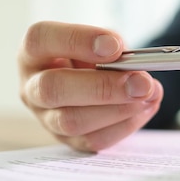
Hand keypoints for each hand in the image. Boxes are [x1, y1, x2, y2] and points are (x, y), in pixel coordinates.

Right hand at [18, 21, 162, 151]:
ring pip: (71, 121)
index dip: (78, 40)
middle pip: (53, 88)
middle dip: (102, 87)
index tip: (115, 46)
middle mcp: (31, 86)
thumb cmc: (94, 57)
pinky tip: (144, 109)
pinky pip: (92, 141)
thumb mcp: (99, 42)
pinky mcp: (66, 140)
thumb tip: (136, 72)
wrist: (94, 81)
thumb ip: (113, 49)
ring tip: (148, 96)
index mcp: (34, 52)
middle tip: (140, 83)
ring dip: (117, 110)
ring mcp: (45, 117)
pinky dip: (124, 126)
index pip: (40, 39)